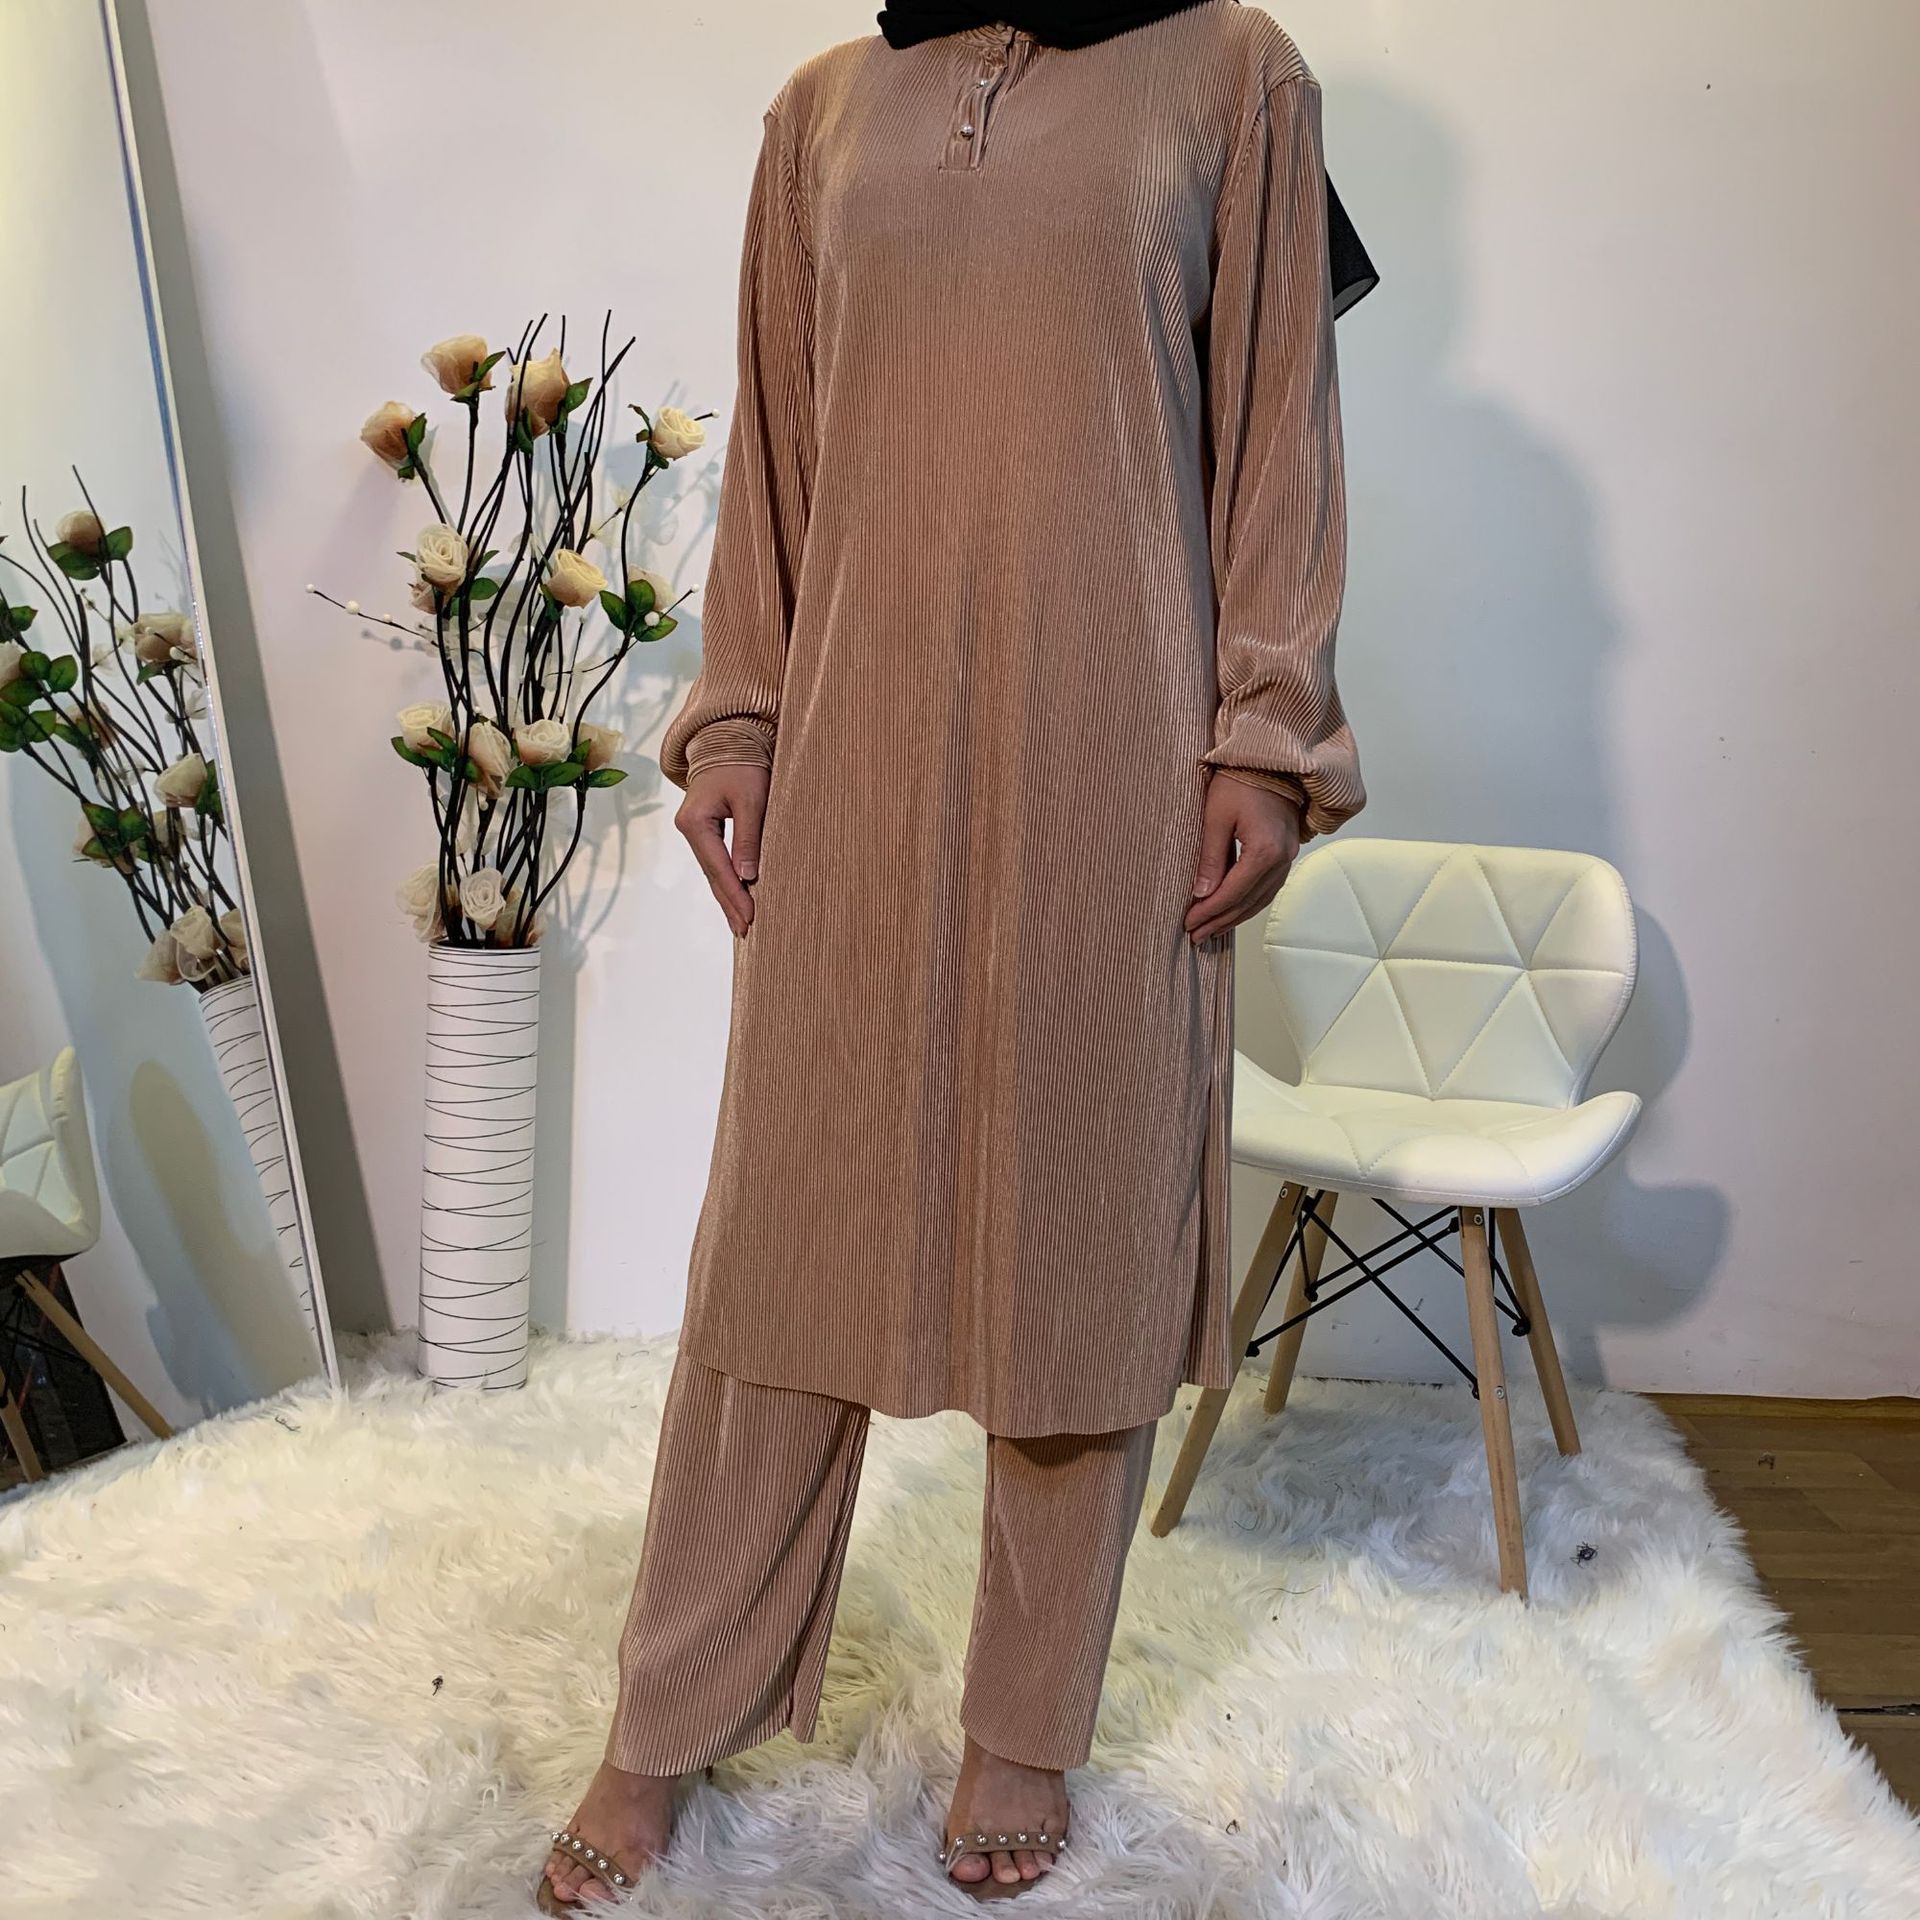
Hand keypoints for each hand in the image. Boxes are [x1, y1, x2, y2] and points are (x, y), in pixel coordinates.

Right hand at [676, 763, 769, 937]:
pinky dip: (726, 881)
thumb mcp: (751, 799)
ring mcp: (694, 830)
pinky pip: (715, 862)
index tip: (751, 917)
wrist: (729, 741)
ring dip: (727, 897)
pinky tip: (735, 898)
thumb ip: (748, 837)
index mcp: (695, 821)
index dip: (735, 894)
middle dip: (729, 904)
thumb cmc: (743, 765)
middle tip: (746, 931)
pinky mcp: (704, 829)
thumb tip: (748, 875)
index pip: (718, 867)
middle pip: (711, 875)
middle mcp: (689, 828)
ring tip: (741, 924)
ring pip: (712, 871)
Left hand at [1184, 773, 1303, 943]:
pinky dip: (1249, 903)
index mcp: (1265, 850)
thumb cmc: (1240, 781)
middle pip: (1248, 902)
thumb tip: (1201, 894)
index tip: (1188, 923)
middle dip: (1220, 921)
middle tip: (1196, 935)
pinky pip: (1269, 888)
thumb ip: (1210, 858)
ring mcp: (1288, 857)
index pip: (1233, 893)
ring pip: (1261, 899)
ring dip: (1235, 917)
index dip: (1209, 912)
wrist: (1270, 760)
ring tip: (1211, 929)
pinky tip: (1233, 910)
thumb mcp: (1216, 817)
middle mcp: (1282, 858)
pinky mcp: (1287, 853)